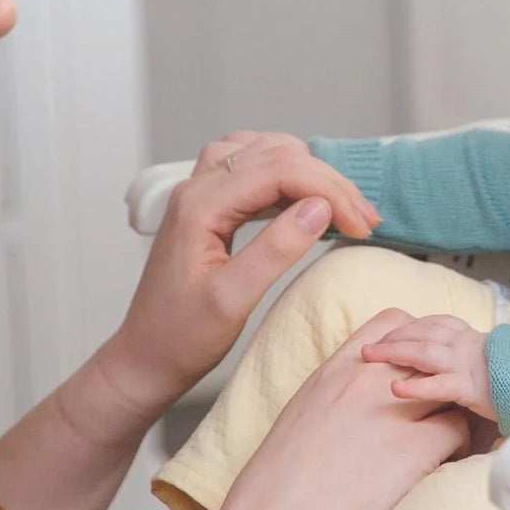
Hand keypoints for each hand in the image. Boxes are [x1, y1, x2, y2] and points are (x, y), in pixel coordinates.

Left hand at [98, 139, 378, 413]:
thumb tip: (320, 207)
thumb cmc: (182, 338)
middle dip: (328, 181)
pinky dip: (286, 171)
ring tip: (342, 205)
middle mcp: (197, 187)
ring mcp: (200, 191)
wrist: (144, 358)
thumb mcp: (234, 301)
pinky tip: (305, 193)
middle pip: (276, 154)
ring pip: (264, 151)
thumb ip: (277, 249)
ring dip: (309, 171)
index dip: (327, 190)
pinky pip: (251, 163)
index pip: (278, 171)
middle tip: (365, 218)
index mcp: (200, 206)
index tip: (361, 224)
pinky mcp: (207, 202)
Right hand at [189, 309, 470, 509]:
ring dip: (456, 400)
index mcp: (337, 368)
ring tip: (457, 418)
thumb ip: (337, 390)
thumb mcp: (305, 409)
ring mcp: (393, 411)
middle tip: (448, 389)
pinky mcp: (415, 449)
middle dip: (441, 367)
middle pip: (428, 350)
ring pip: (449, 385)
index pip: (393, 323)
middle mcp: (367, 380)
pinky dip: (460, 440)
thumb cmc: (281, 476)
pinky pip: (457, 429)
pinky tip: (449, 455)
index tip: (418, 363)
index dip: (414, 339)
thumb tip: (361, 395)